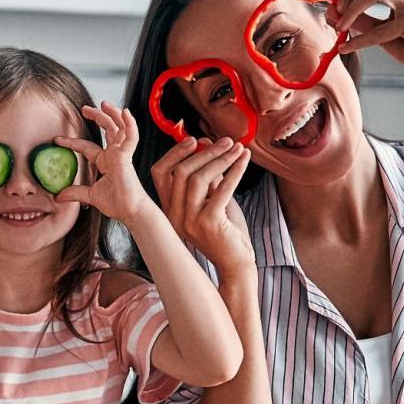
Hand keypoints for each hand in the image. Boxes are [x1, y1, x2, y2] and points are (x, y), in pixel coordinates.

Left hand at [53, 103, 149, 222]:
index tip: (57, 139)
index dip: (72, 142)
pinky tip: (125, 112)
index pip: (87, 147)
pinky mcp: (127, 157)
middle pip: (107, 129)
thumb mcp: (90, 195)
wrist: (130, 212)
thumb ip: (75, 192)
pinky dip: (130, 124)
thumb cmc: (117, 203)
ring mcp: (121, 154)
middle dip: (97, 117)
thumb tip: (58, 197)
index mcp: (105, 161)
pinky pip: (131, 137)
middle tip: (84, 108)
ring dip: (112, 114)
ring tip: (103, 103)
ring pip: (119, 127)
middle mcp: (114, 154)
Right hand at [151, 136, 255, 270]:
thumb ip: (208, 175)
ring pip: (198, 178)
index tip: (194, 139)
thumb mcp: (212, 198)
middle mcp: (173, 215)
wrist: (236, 264)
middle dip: (206, 152)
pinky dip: (234, 171)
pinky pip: (221, 189)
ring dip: (221, 159)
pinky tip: (244, 161)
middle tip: (227, 141)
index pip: (160, 173)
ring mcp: (189, 221)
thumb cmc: (225, 231)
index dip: (174, 153)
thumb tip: (207, 142)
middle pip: (182, 172)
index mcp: (169, 208)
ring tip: (238, 148)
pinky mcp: (208, 223)